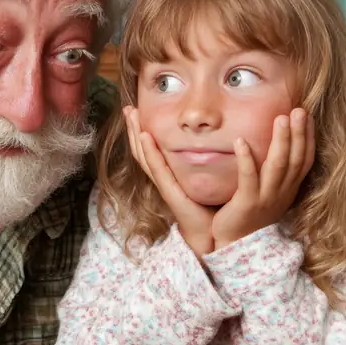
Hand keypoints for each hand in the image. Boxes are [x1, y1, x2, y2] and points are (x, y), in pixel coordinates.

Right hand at [124, 107, 214, 257]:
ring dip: (135, 135)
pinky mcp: (169, 192)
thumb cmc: (212, 209)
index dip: (142, 131)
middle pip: (142, 150)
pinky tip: (143, 137)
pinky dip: (149, 152)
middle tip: (127, 108)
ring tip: (130, 115)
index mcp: (170, 176)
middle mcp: (163, 179)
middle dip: (133, 128)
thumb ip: (208, 163)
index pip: (152, 150)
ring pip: (144, 156)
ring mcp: (164, 185)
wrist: (211, 236)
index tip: (138, 110)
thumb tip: (218, 139)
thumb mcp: (207, 180)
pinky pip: (157, 169)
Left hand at [212, 108, 314, 249]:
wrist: (235, 243)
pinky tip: (241, 141)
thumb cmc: (249, 215)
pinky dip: (246, 159)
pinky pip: (248, 178)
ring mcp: (266, 198)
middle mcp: (281, 193)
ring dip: (280, 141)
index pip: (304, 160)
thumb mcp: (268, 193)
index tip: (307, 117)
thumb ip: (272, 172)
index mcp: (289, 189)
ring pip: (278, 166)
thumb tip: (273, 143)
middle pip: (295, 159)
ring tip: (280, 119)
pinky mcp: (247, 203)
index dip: (308, 138)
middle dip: (298, 133)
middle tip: (298, 110)